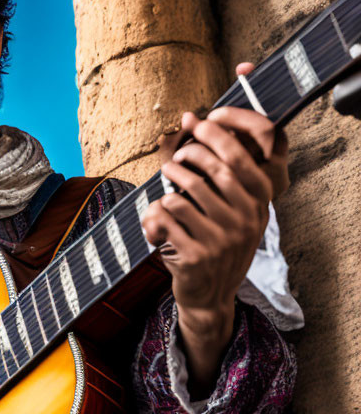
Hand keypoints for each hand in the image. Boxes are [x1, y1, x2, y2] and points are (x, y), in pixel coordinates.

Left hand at [141, 65, 288, 392]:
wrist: (210, 296)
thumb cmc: (216, 242)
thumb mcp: (232, 211)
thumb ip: (219, 171)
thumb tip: (190, 118)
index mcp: (260, 205)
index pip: (241, 159)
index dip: (216, 134)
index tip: (196, 121)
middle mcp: (246, 221)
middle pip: (212, 170)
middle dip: (187, 155)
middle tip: (174, 159)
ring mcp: (222, 239)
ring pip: (183, 193)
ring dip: (168, 185)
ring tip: (165, 188)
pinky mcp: (196, 255)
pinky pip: (165, 217)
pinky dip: (154, 215)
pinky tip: (156, 224)